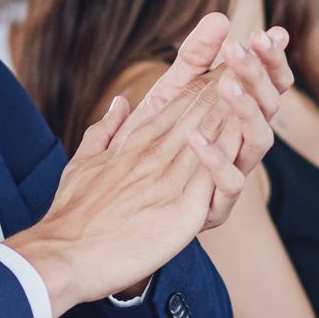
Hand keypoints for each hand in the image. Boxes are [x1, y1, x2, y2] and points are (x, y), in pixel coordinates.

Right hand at [9, 81, 240, 315]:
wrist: (63, 255)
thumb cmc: (71, 217)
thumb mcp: (82, 163)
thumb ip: (104, 132)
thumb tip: (119, 104)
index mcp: (132, 145)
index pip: (173, 107)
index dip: (200, 86)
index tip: (222, 69)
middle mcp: (152, 154)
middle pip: (196, 113)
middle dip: (224, 87)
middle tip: (249, 62)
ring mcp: (168, 180)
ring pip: (209, 136)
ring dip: (234, 110)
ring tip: (255, 86)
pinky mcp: (182, 209)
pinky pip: (215, 176)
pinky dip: (232, 152)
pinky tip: (249, 135)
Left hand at [121, 14, 293, 229]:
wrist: (117, 208)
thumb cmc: (148, 146)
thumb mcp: (169, 94)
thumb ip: (194, 59)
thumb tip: (219, 17)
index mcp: (236, 117)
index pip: (269, 84)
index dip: (273, 60)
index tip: (269, 33)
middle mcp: (241, 145)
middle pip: (269, 107)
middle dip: (259, 76)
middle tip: (245, 48)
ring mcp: (231, 175)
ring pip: (258, 143)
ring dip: (246, 111)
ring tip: (227, 85)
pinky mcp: (214, 207)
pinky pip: (229, 185)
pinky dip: (215, 161)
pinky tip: (195, 137)